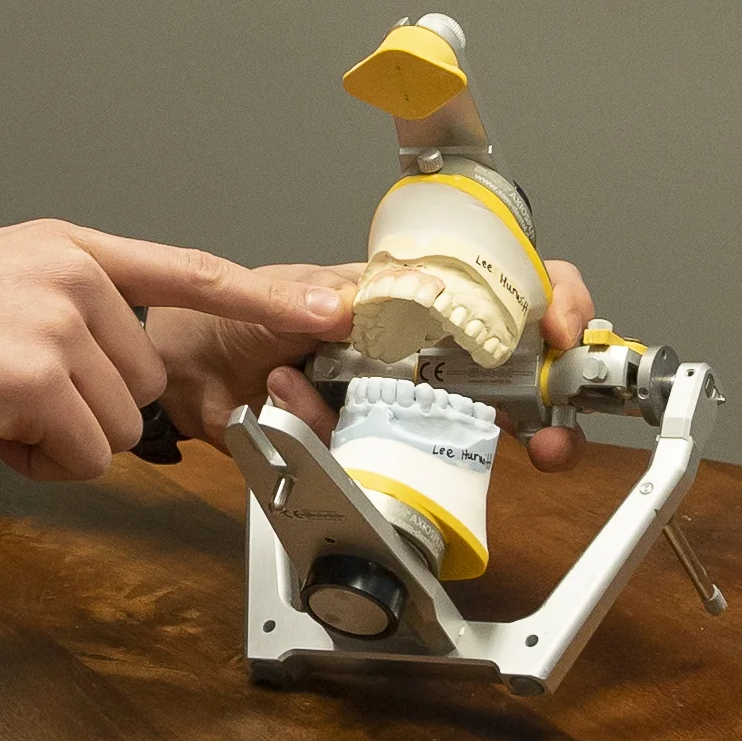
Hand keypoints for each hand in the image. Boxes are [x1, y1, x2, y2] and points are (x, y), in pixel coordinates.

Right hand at [0, 222, 343, 484]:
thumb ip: (65, 316)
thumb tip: (115, 385)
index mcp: (65, 248)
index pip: (184, 268)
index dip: (263, 294)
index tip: (331, 308)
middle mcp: (73, 276)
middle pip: (148, 383)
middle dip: (90, 413)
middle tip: (7, 398)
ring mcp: (58, 324)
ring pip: (121, 428)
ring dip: (62, 443)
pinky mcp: (35, 380)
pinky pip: (85, 458)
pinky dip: (40, 464)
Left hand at [148, 255, 601, 463]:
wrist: (182, 366)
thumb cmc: (233, 312)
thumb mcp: (281, 291)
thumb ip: (319, 295)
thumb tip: (357, 303)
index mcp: (409, 296)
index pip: (504, 285)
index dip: (549, 302)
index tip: (559, 333)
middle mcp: (413, 348)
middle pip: (510, 371)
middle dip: (543, 404)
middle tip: (549, 439)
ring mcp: (393, 400)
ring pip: (455, 428)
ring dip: (438, 438)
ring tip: (358, 416)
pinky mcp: (361, 444)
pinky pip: (376, 455)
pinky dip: (330, 431)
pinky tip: (286, 401)